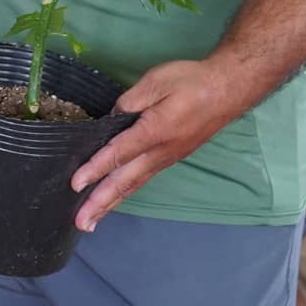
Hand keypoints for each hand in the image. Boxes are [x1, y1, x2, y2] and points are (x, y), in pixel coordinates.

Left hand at [69, 58, 243, 229]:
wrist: (229, 89)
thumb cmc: (193, 81)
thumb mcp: (157, 82)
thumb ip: (129, 101)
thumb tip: (111, 119)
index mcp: (154, 131)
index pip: (118, 154)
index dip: (95, 169)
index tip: (76, 184)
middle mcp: (161, 152)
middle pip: (125, 181)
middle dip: (101, 203)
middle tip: (80, 223)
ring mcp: (167, 158)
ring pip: (134, 184)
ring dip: (111, 203)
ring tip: (92, 221)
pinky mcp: (171, 157)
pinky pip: (143, 179)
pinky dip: (126, 192)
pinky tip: (115, 198)